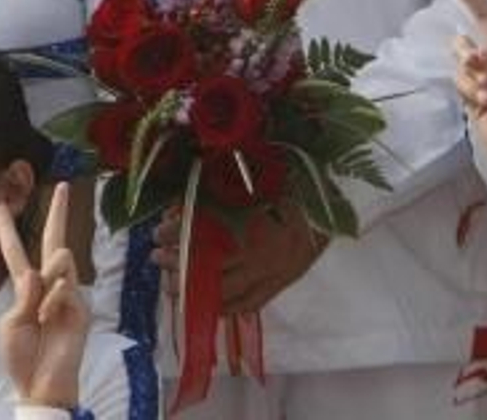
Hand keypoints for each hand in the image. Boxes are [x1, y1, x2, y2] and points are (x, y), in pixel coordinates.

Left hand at [0, 183, 87, 410]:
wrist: (40, 384)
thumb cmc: (22, 357)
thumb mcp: (10, 324)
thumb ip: (21, 296)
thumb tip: (36, 272)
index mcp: (26, 287)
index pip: (15, 251)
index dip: (7, 228)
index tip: (0, 204)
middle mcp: (48, 285)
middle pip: (53, 240)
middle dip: (58, 212)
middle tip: (63, 187)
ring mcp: (67, 294)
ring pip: (59, 259)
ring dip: (45, 284)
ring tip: (42, 314)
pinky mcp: (81, 307)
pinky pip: (64, 287)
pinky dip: (52, 303)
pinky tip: (51, 321)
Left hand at [153, 201, 328, 312]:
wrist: (331, 205)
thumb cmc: (288, 185)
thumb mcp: (251, 179)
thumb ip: (215, 190)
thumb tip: (178, 204)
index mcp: (254, 216)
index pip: (203, 230)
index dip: (178, 232)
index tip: (159, 231)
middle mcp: (263, 247)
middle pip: (210, 263)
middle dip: (178, 263)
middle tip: (156, 258)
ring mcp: (274, 269)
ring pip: (226, 289)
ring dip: (194, 289)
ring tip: (170, 286)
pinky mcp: (283, 282)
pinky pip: (250, 302)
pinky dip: (226, 307)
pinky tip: (206, 305)